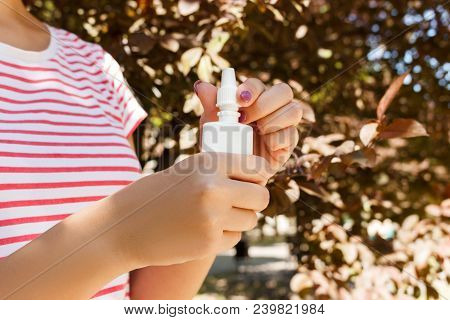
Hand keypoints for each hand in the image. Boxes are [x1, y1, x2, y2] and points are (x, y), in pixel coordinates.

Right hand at [114, 152, 270, 267]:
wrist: (125, 226)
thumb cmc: (157, 194)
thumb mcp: (188, 170)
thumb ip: (221, 171)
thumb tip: (260, 179)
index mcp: (209, 163)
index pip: (257, 167)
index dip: (260, 175)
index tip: (258, 181)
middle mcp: (214, 189)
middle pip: (261, 197)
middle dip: (254, 201)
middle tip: (240, 202)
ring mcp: (212, 218)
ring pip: (250, 220)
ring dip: (238, 219)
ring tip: (213, 215)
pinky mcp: (208, 243)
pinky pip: (234, 238)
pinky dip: (224, 235)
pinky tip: (201, 230)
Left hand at [196, 78, 304, 173]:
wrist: (228, 174)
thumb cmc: (221, 144)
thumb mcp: (212, 124)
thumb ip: (210, 104)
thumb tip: (201, 86)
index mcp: (255, 99)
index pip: (259, 85)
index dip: (251, 88)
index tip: (238, 100)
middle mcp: (273, 109)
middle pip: (284, 91)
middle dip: (264, 103)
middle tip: (245, 118)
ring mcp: (283, 125)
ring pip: (294, 110)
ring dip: (275, 119)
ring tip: (258, 130)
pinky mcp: (287, 145)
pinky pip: (292, 135)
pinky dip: (279, 138)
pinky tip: (267, 145)